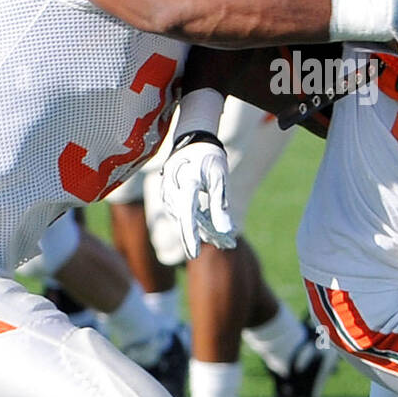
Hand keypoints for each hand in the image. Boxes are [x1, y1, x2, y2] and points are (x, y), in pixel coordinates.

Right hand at [159, 132, 236, 259]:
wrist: (192, 140)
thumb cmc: (208, 156)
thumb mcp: (219, 178)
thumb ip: (220, 205)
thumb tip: (226, 231)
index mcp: (186, 184)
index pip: (187, 216)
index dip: (190, 237)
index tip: (194, 255)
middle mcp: (173, 192)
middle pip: (186, 222)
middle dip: (206, 237)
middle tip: (228, 245)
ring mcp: (169, 196)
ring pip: (186, 221)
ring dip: (205, 231)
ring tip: (227, 239)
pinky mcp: (171, 199)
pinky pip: (184, 215)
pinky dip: (199, 222)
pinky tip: (215, 229)